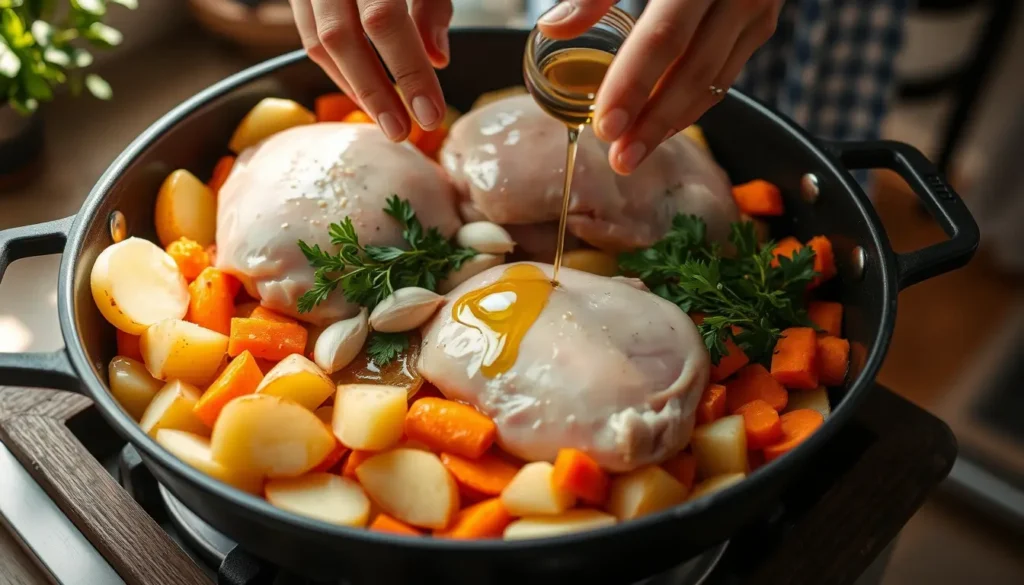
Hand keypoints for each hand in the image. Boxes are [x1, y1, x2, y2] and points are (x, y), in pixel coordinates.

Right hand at [289, 0, 451, 140]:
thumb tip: (437, 59)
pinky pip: (308, 35)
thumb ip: (432, 5)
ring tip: (386, 121)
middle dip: (374, 92)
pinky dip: (337, 70)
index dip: (407, 70)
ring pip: (318, 42)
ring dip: (354, 87)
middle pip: (340, 38)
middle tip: (401, 132)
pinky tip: (363, 94)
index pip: (383, 19)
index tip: (430, 114)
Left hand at [538, 0, 782, 174]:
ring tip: (635, 153)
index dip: (633, 85)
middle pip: (692, 71)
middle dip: (654, 122)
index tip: (605, 126)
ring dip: (673, 122)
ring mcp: (756, 9)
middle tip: (620, 159)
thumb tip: (552, 29)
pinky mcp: (762, 23)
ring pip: (714, 81)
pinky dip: (693, 103)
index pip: (663, 39)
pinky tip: (663, 125)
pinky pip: (726, 75)